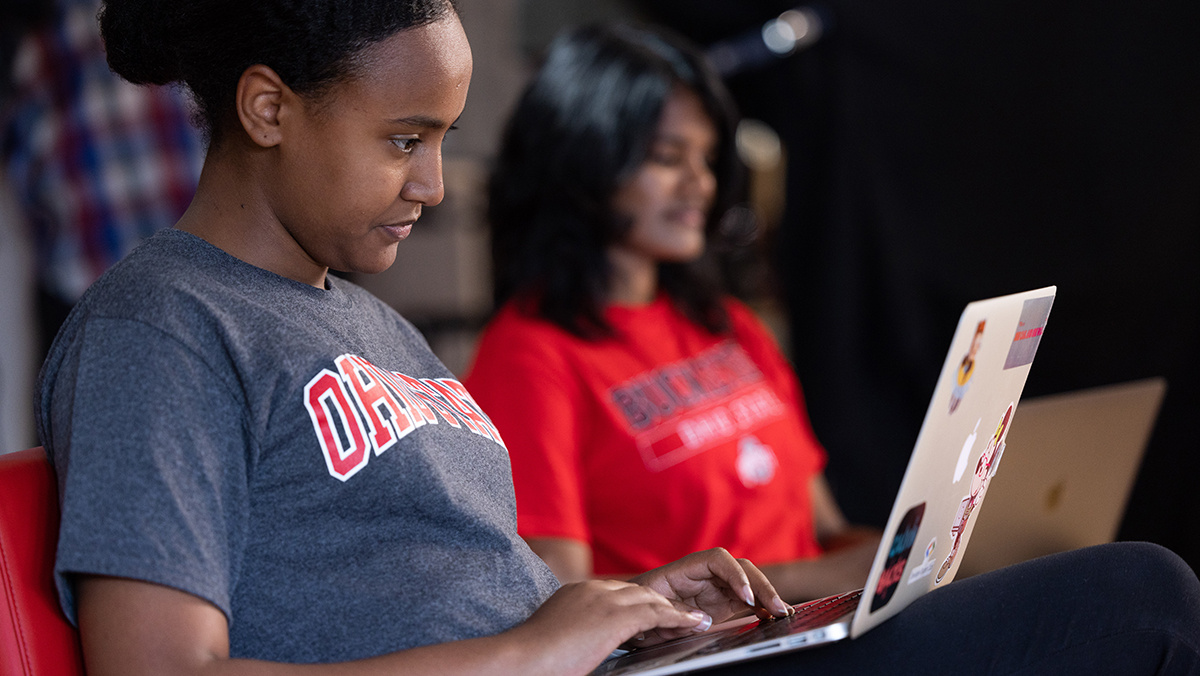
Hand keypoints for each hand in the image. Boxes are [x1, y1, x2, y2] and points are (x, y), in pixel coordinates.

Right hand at [507, 579, 713, 674]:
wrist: (522, 659)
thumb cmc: (533, 659)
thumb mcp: (559, 638)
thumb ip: (578, 634)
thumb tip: (585, 649)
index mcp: (577, 592)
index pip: (619, 592)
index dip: (640, 604)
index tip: (653, 617)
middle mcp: (593, 589)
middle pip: (639, 591)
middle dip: (662, 603)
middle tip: (682, 616)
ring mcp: (605, 599)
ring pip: (651, 598)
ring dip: (675, 610)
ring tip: (695, 619)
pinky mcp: (616, 616)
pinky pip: (657, 613)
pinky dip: (678, 618)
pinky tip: (692, 624)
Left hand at [629, 548, 792, 643]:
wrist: (627, 619)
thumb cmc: (632, 610)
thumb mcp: (647, 611)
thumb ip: (673, 612)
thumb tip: (702, 618)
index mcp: (683, 570)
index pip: (717, 559)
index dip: (734, 574)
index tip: (743, 596)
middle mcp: (703, 576)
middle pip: (739, 569)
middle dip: (760, 585)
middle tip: (776, 607)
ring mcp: (714, 590)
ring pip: (747, 584)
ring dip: (766, 595)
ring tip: (782, 613)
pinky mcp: (721, 605)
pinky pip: (746, 601)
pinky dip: (761, 607)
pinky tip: (773, 616)